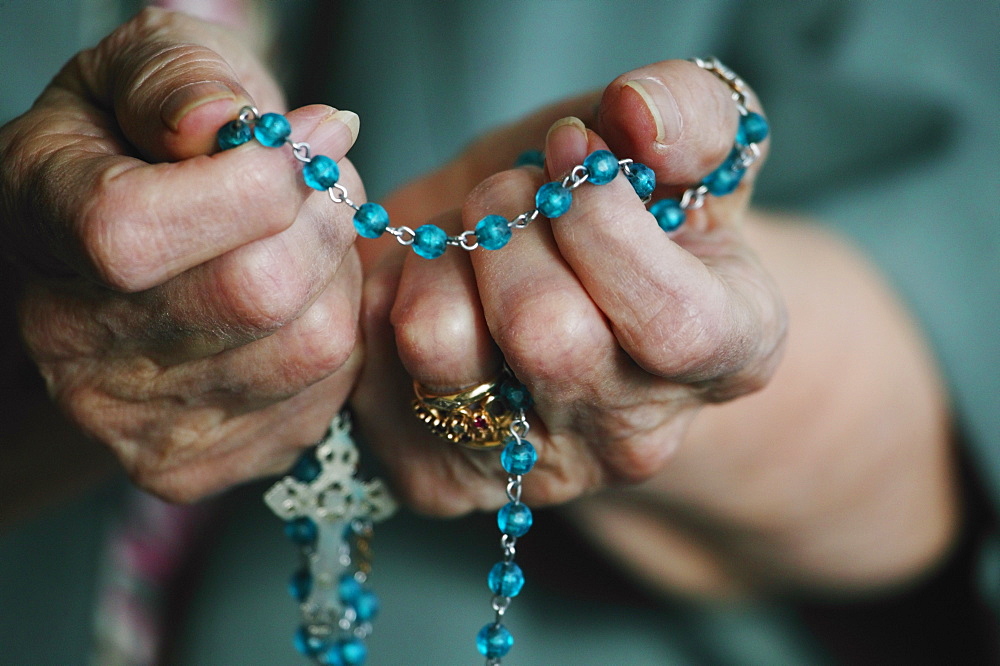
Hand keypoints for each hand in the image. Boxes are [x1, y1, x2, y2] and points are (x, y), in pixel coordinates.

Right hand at [0, 8, 365, 501]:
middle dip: (324, 219)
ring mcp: (130, 421)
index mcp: (40, 224)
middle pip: (253, 294)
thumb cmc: (143, 147)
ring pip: (311, 346)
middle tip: (326, 181)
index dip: (255, 182)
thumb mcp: (144, 70)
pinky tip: (306, 302)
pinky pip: (327, 393)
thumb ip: (177, 78)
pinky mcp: (197, 465)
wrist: (135, 245)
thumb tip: (226, 126)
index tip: (305, 139)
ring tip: (312, 239)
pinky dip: (343, 334)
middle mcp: (70, 344)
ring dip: (342, 277)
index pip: (138, 231)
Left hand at [353, 59, 783, 514]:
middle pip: (546, 335)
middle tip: (512, 194)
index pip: (672, 324)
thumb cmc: (621, 216)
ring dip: (440, 255)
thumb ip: (690, 113)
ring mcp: (530, 469)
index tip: (572, 149)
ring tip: (470, 244)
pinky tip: (434, 288)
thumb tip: (637, 117)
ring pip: (441, 342)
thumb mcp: (678, 151)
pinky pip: (373, 353)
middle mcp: (632, 437)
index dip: (605, 223)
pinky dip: (387, 288)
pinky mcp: (436, 475)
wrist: (551, 287)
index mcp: (725, 358)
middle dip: (509, 223)